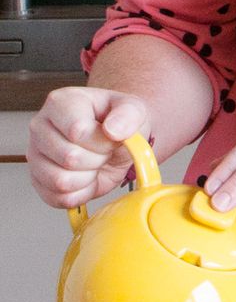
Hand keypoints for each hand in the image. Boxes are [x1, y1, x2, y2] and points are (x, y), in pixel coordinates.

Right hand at [27, 86, 151, 209]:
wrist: (114, 140)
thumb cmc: (118, 122)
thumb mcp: (134, 110)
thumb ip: (129, 115)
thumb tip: (112, 130)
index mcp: (60, 103)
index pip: (77, 131)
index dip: (103, 142)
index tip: (112, 138)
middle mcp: (40, 126)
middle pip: (69, 158)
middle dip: (98, 160)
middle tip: (103, 151)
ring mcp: (35, 154)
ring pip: (61, 182)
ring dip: (88, 179)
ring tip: (94, 163)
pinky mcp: (37, 180)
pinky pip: (59, 198)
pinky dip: (81, 193)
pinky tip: (87, 177)